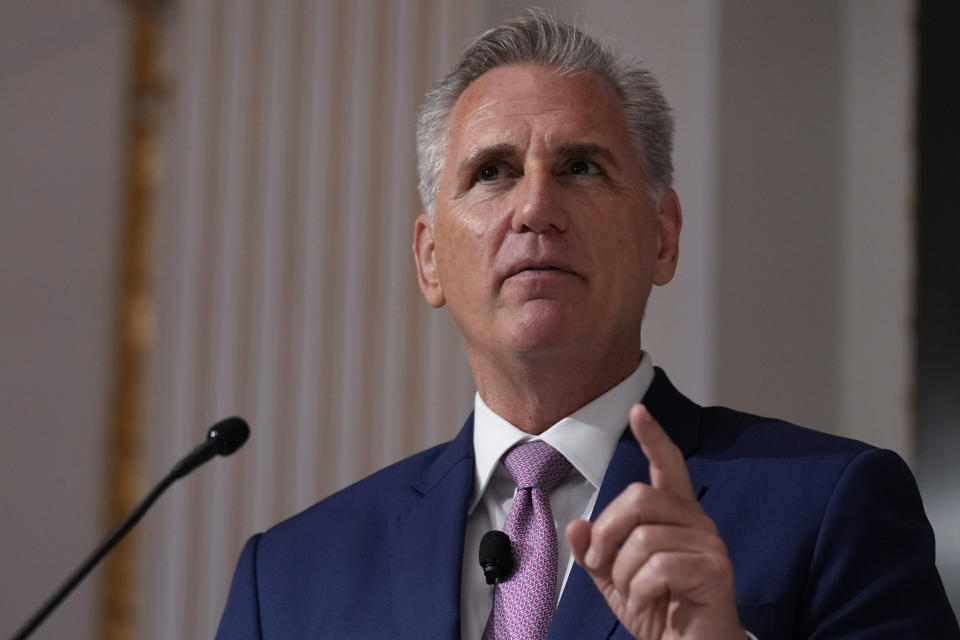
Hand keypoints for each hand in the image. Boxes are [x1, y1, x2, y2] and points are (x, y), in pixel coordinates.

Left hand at [567, 404, 742, 638]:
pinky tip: (647, 603)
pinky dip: (640, 590)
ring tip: (631, 593)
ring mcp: (709, 544)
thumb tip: (575, 525)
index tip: (639, 411)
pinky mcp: (715, 570)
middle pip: (639, 497)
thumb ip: (595, 553)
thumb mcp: (616, 581)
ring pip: (644, 539)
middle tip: (598, 563)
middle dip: (607, 531)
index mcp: (675, 516)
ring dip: (623, 574)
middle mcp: (696, 521)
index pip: (667, 465)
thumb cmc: (660, 611)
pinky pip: (659, 567)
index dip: (653, 438)